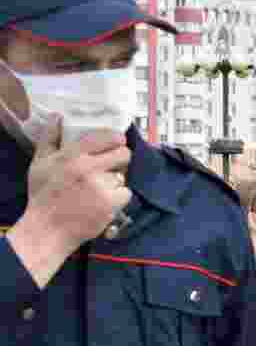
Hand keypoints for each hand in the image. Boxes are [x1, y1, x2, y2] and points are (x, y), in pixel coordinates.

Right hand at [21, 116, 131, 249]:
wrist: (48, 228)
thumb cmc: (44, 195)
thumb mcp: (40, 163)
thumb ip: (50, 138)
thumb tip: (58, 116)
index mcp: (72, 155)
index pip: (107, 136)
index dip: (116, 139)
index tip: (116, 143)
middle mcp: (88, 168)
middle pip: (124, 154)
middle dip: (121, 159)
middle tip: (111, 166)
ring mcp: (101, 186)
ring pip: (123, 176)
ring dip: (116, 181)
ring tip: (100, 189)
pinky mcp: (110, 204)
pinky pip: (126, 193)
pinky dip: (119, 198)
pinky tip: (105, 201)